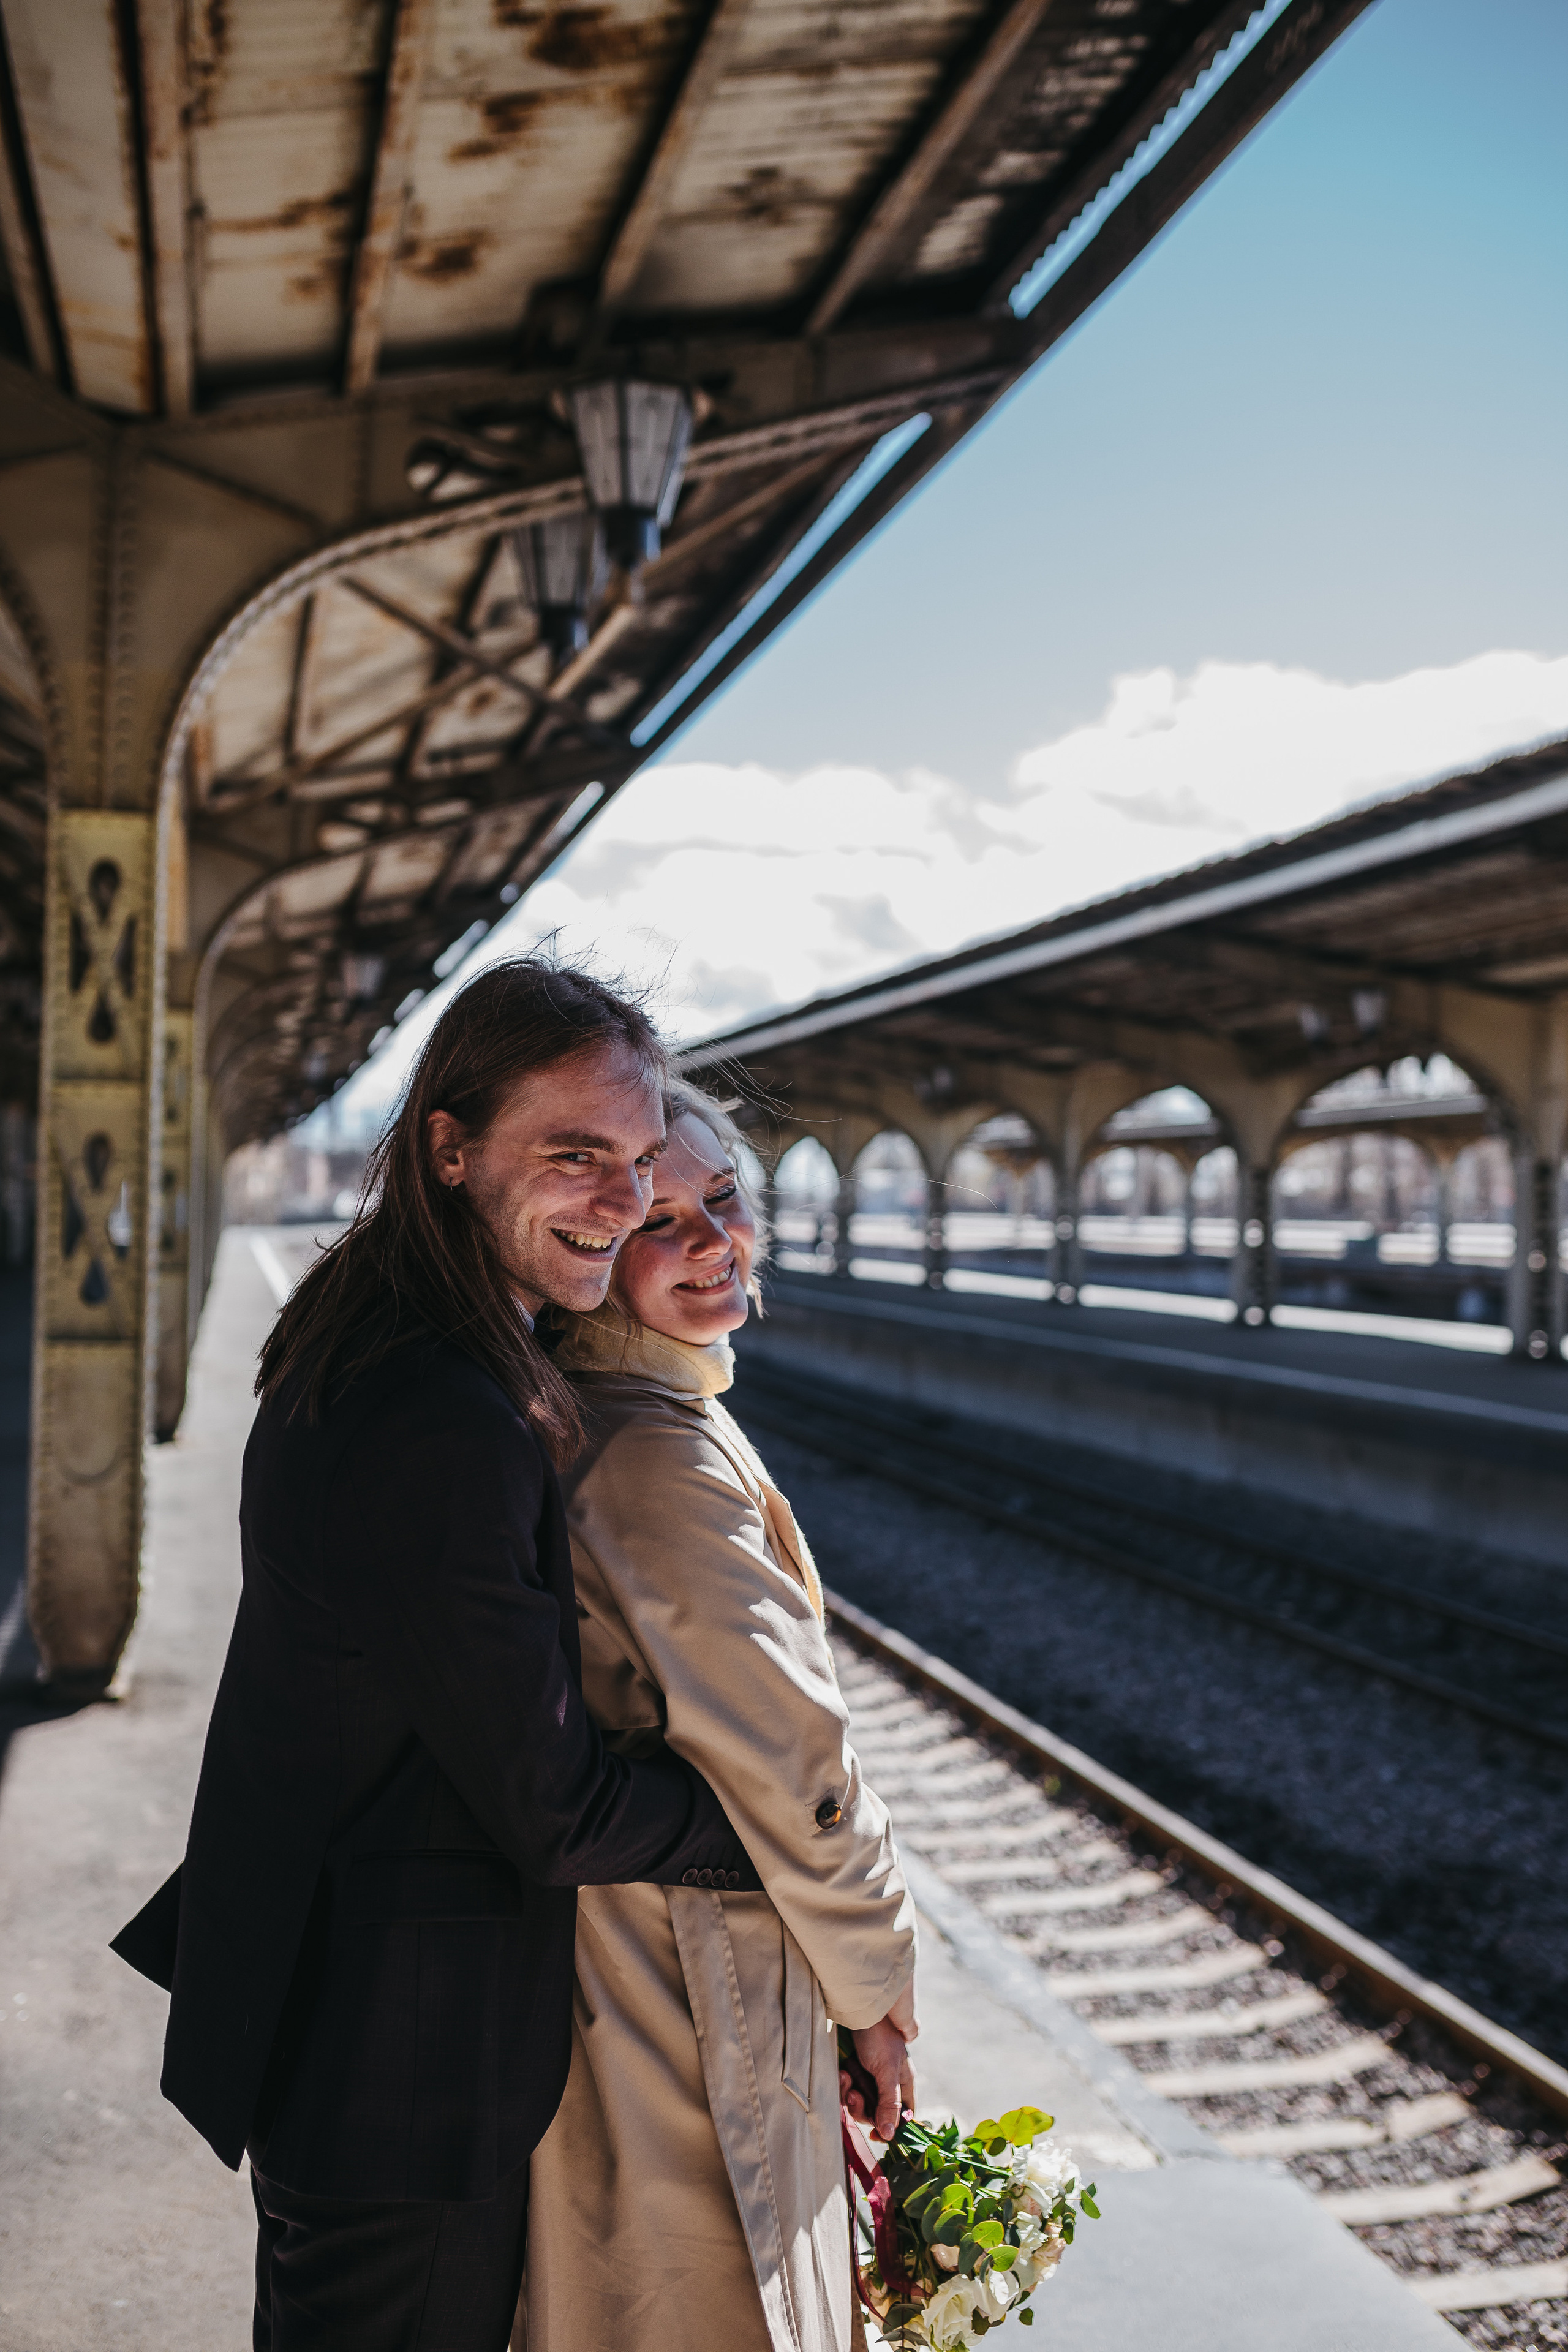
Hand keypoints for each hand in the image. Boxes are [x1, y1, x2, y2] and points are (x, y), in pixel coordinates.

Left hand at [841, 2006, 916, 2140]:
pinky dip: (843, 2085)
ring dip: (850, 2095)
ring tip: (846, 2078)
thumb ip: (889, 2103)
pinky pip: (848, 2091)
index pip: (904, 2116)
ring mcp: (870, 2078)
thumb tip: (890, 2136)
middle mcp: (888, 2083)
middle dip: (864, 2108)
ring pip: (860, 2104)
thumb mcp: (887, 2071)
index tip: (876, 2135)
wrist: (855, 2011)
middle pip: (878, 2114)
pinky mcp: (854, 2072)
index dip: (892, 2128)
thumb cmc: (878, 2037)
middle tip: (855, 2095)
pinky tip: (842, 2072)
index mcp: (904, 2083)